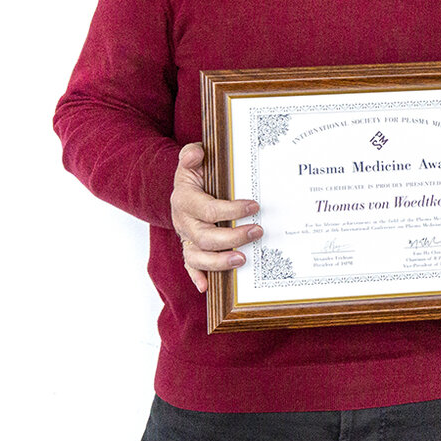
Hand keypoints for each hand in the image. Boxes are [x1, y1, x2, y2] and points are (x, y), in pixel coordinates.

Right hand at [170, 142, 260, 292]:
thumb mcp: (192, 160)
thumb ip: (191, 155)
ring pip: (197, 256)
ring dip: (219, 261)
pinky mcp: (189, 248)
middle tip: (258, 232)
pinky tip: (207, 286)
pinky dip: (197, 277)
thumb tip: (196, 153)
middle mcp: (183, 222)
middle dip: (233, 237)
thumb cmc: (196, 174)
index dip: (232, 210)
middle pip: (205, 237)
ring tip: (242, 260)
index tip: (255, 207)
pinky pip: (190, 266)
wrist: (183, 188)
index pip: (208, 209)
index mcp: (184, 199)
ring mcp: (186, 237)